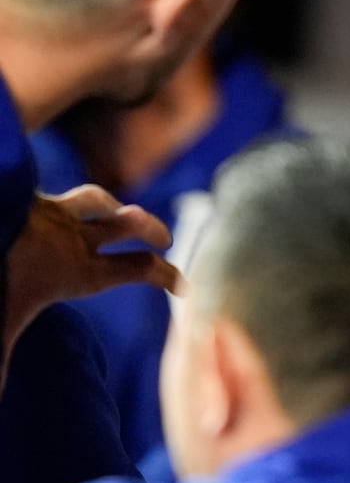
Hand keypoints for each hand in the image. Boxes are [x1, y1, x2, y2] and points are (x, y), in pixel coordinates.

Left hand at [4, 185, 176, 359]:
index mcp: (79, 273)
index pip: (141, 269)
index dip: (169, 276)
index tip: (184, 285)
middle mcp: (74, 239)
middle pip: (131, 224)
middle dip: (153, 230)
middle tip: (163, 241)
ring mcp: (54, 213)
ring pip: (98, 200)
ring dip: (113, 207)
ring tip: (118, 212)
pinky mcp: (32, 198)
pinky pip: (61, 196)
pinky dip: (70, 204)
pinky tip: (63, 212)